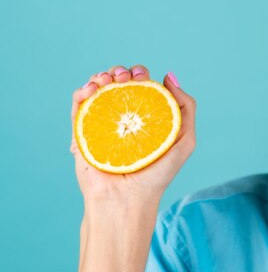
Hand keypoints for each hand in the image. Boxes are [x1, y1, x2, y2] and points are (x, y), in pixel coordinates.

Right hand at [69, 65, 196, 204]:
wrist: (126, 199)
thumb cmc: (157, 174)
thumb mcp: (184, 141)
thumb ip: (186, 108)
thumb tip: (169, 76)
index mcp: (145, 116)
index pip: (140, 85)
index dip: (140, 73)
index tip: (142, 76)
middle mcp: (123, 116)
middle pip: (118, 82)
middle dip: (121, 71)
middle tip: (125, 77)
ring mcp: (102, 122)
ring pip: (97, 88)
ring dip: (101, 76)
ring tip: (107, 80)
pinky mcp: (82, 131)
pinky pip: (78, 105)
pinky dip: (82, 91)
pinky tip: (91, 89)